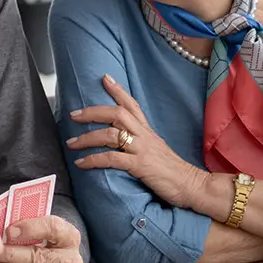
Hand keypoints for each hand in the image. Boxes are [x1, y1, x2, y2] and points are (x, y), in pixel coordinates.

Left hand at [68, 75, 206, 206]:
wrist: (191, 184)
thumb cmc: (172, 171)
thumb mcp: (156, 149)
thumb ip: (141, 141)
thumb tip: (125, 140)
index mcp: (148, 131)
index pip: (132, 104)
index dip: (118, 90)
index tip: (104, 78)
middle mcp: (144, 135)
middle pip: (116, 114)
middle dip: (92, 112)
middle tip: (73, 115)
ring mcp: (142, 149)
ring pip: (109, 135)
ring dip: (86, 138)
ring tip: (71, 143)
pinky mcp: (140, 165)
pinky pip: (111, 158)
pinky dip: (93, 160)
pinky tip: (81, 163)